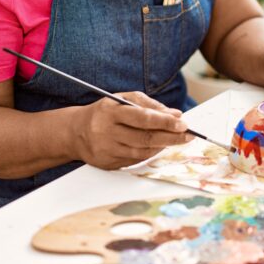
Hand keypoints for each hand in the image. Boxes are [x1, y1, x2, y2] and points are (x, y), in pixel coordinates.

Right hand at [71, 92, 192, 169]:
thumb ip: (148, 104)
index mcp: (110, 112)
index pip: (142, 118)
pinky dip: (151, 153)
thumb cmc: (105, 112)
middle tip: (188, 135)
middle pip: (144, 138)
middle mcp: (107, 132)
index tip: (182, 123)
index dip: (164, 121)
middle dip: (170, 137)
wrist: (75, 132)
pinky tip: (160, 147)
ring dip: (163, 146)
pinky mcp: (108, 164)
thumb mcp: (122, 99)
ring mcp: (107, 150)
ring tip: (177, 140)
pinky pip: (135, 160)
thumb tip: (174, 114)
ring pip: (142, 151)